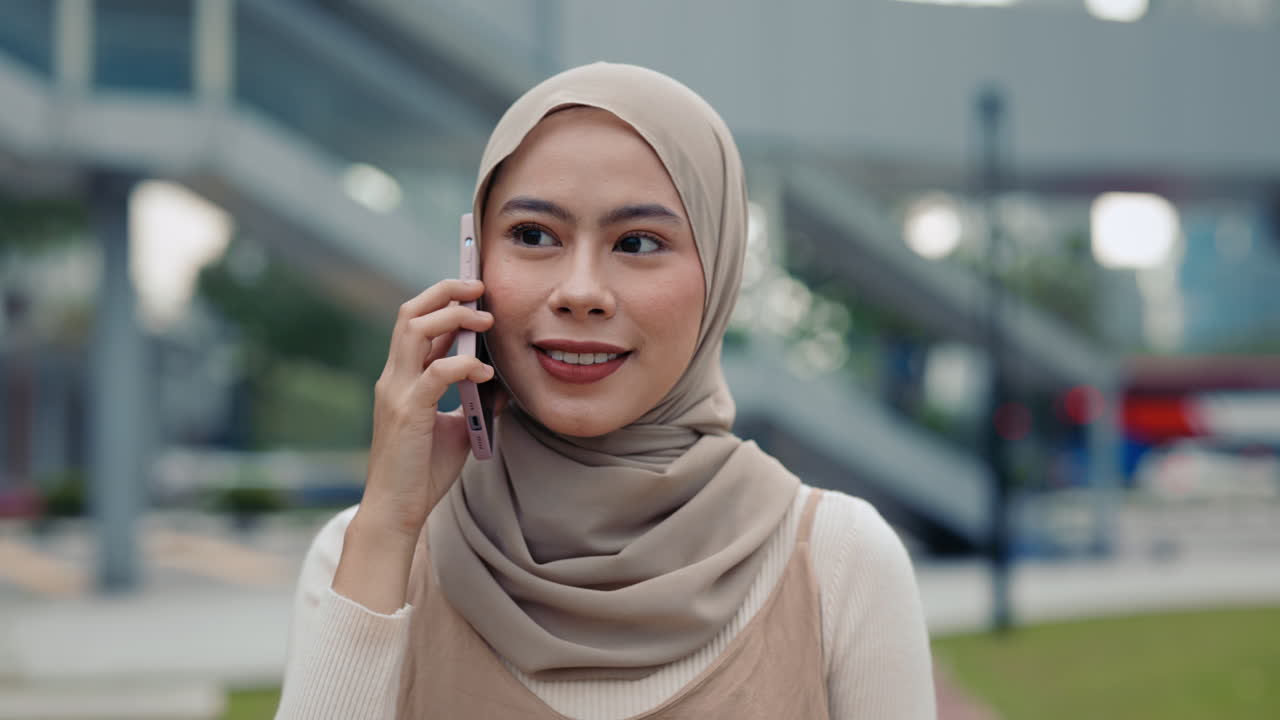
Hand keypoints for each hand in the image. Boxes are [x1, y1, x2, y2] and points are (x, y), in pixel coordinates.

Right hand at [360, 278, 498, 540]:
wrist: (397, 511)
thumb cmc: (423, 472)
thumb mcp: (457, 429)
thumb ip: (474, 402)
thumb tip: (503, 384)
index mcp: (401, 378)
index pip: (416, 322)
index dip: (443, 300)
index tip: (474, 291)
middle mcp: (394, 378)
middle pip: (410, 313)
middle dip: (445, 292)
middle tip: (479, 286)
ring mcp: (397, 392)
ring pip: (415, 330)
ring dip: (453, 318)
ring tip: (485, 318)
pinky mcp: (408, 411)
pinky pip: (435, 373)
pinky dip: (463, 364)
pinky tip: (485, 372)